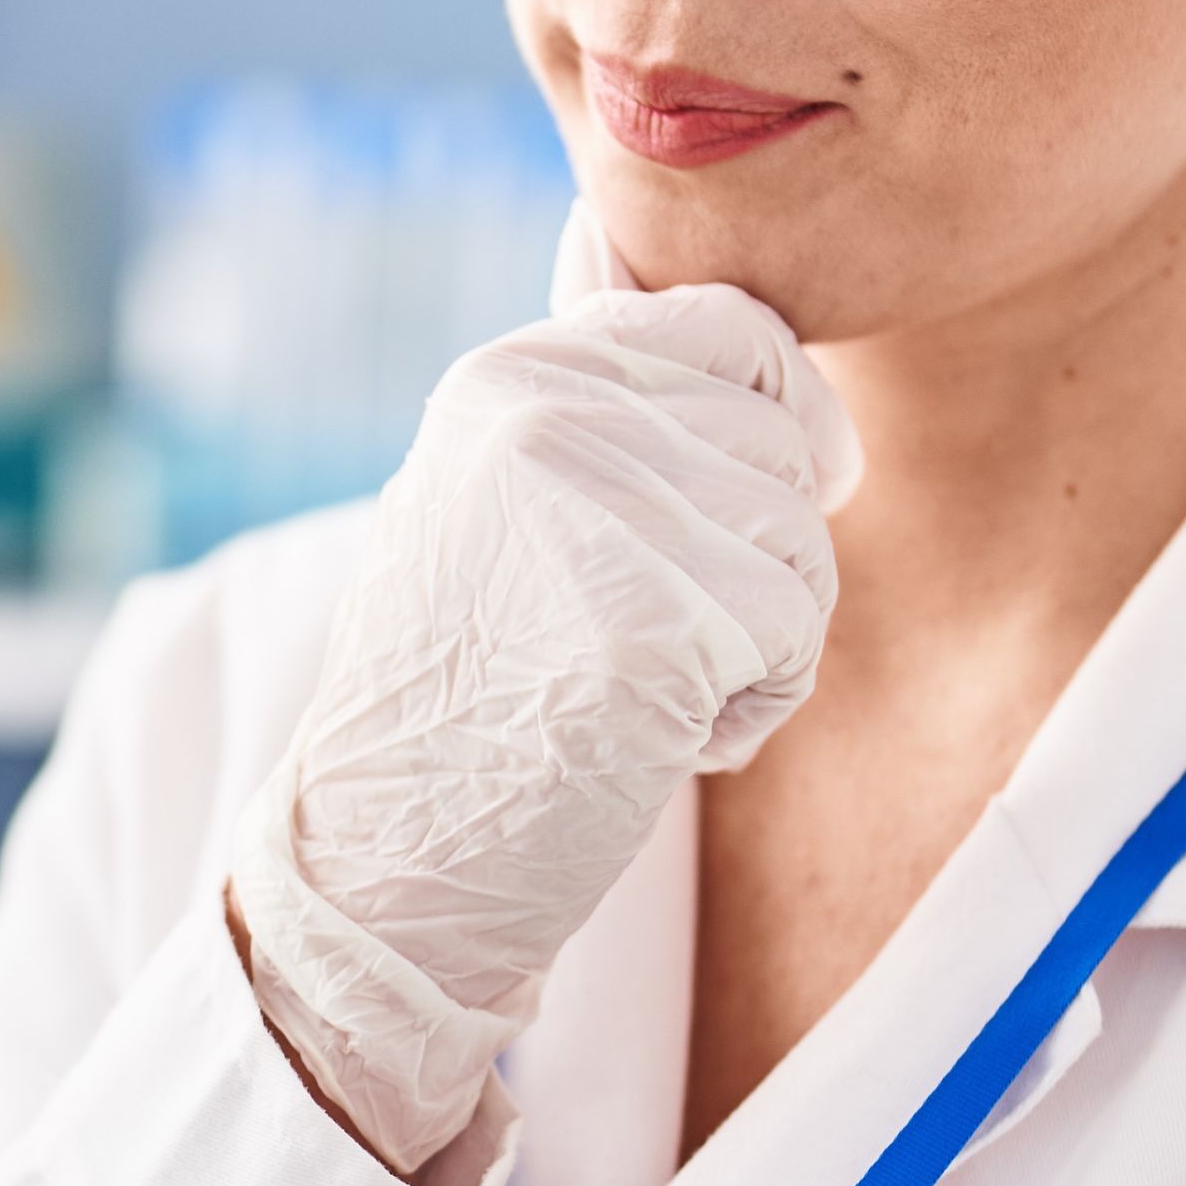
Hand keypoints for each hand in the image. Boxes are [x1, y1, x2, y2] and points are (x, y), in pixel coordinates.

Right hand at [226, 271, 854, 1173]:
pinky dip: (752, 710)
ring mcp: (603, 507)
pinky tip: (655, 743)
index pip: (728, 327)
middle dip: (757, 558)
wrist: (380, 858)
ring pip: (802, 544)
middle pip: (781, 446)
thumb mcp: (499, 512)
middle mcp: (552, 412)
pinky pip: (796, 639)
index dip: (783, 412)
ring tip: (639, 695)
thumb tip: (805, 398)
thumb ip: (613, 431)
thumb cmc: (459, 703)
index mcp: (512, 375)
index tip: (786, 492)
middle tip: (648, 641)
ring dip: (756, 642)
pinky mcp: (659, 615)